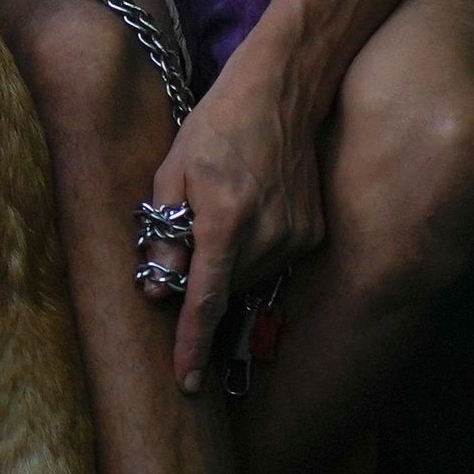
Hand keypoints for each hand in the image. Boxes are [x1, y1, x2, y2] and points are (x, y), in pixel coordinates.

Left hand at [148, 44, 333, 393]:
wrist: (284, 91)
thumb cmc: (218, 124)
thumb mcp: (172, 171)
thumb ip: (164, 233)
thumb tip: (160, 291)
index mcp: (225, 218)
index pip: (207, 299)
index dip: (192, 344)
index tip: (186, 382)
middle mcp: (267, 233)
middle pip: (225, 289)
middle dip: (201, 281)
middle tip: (187, 243)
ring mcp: (297, 235)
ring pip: (249, 279)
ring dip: (228, 264)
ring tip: (223, 212)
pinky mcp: (313, 232)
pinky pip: (273, 262)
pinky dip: (254, 251)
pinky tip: (250, 210)